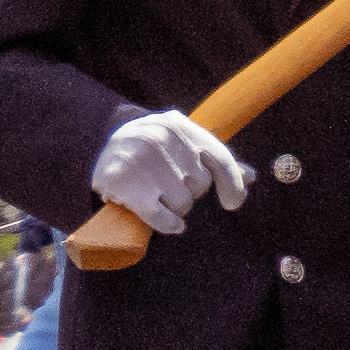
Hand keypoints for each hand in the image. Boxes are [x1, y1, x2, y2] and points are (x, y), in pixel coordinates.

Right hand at [90, 106, 256, 231]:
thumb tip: (251, 177)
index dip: (232, 184)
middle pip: (199, 185)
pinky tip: (166, 222)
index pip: (220, 158)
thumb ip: (215, 160)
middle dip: (189, 191)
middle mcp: (159, 138)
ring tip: (156, 195)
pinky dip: (167, 224)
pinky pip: (163, 218)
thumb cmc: (153, 151)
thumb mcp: (182, 145)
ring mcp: (139, 160)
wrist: (99, 146)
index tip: (232, 203)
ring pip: (182, 204)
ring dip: (174, 208)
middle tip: (168, 184)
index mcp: (178, 125)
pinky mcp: (122, 184)